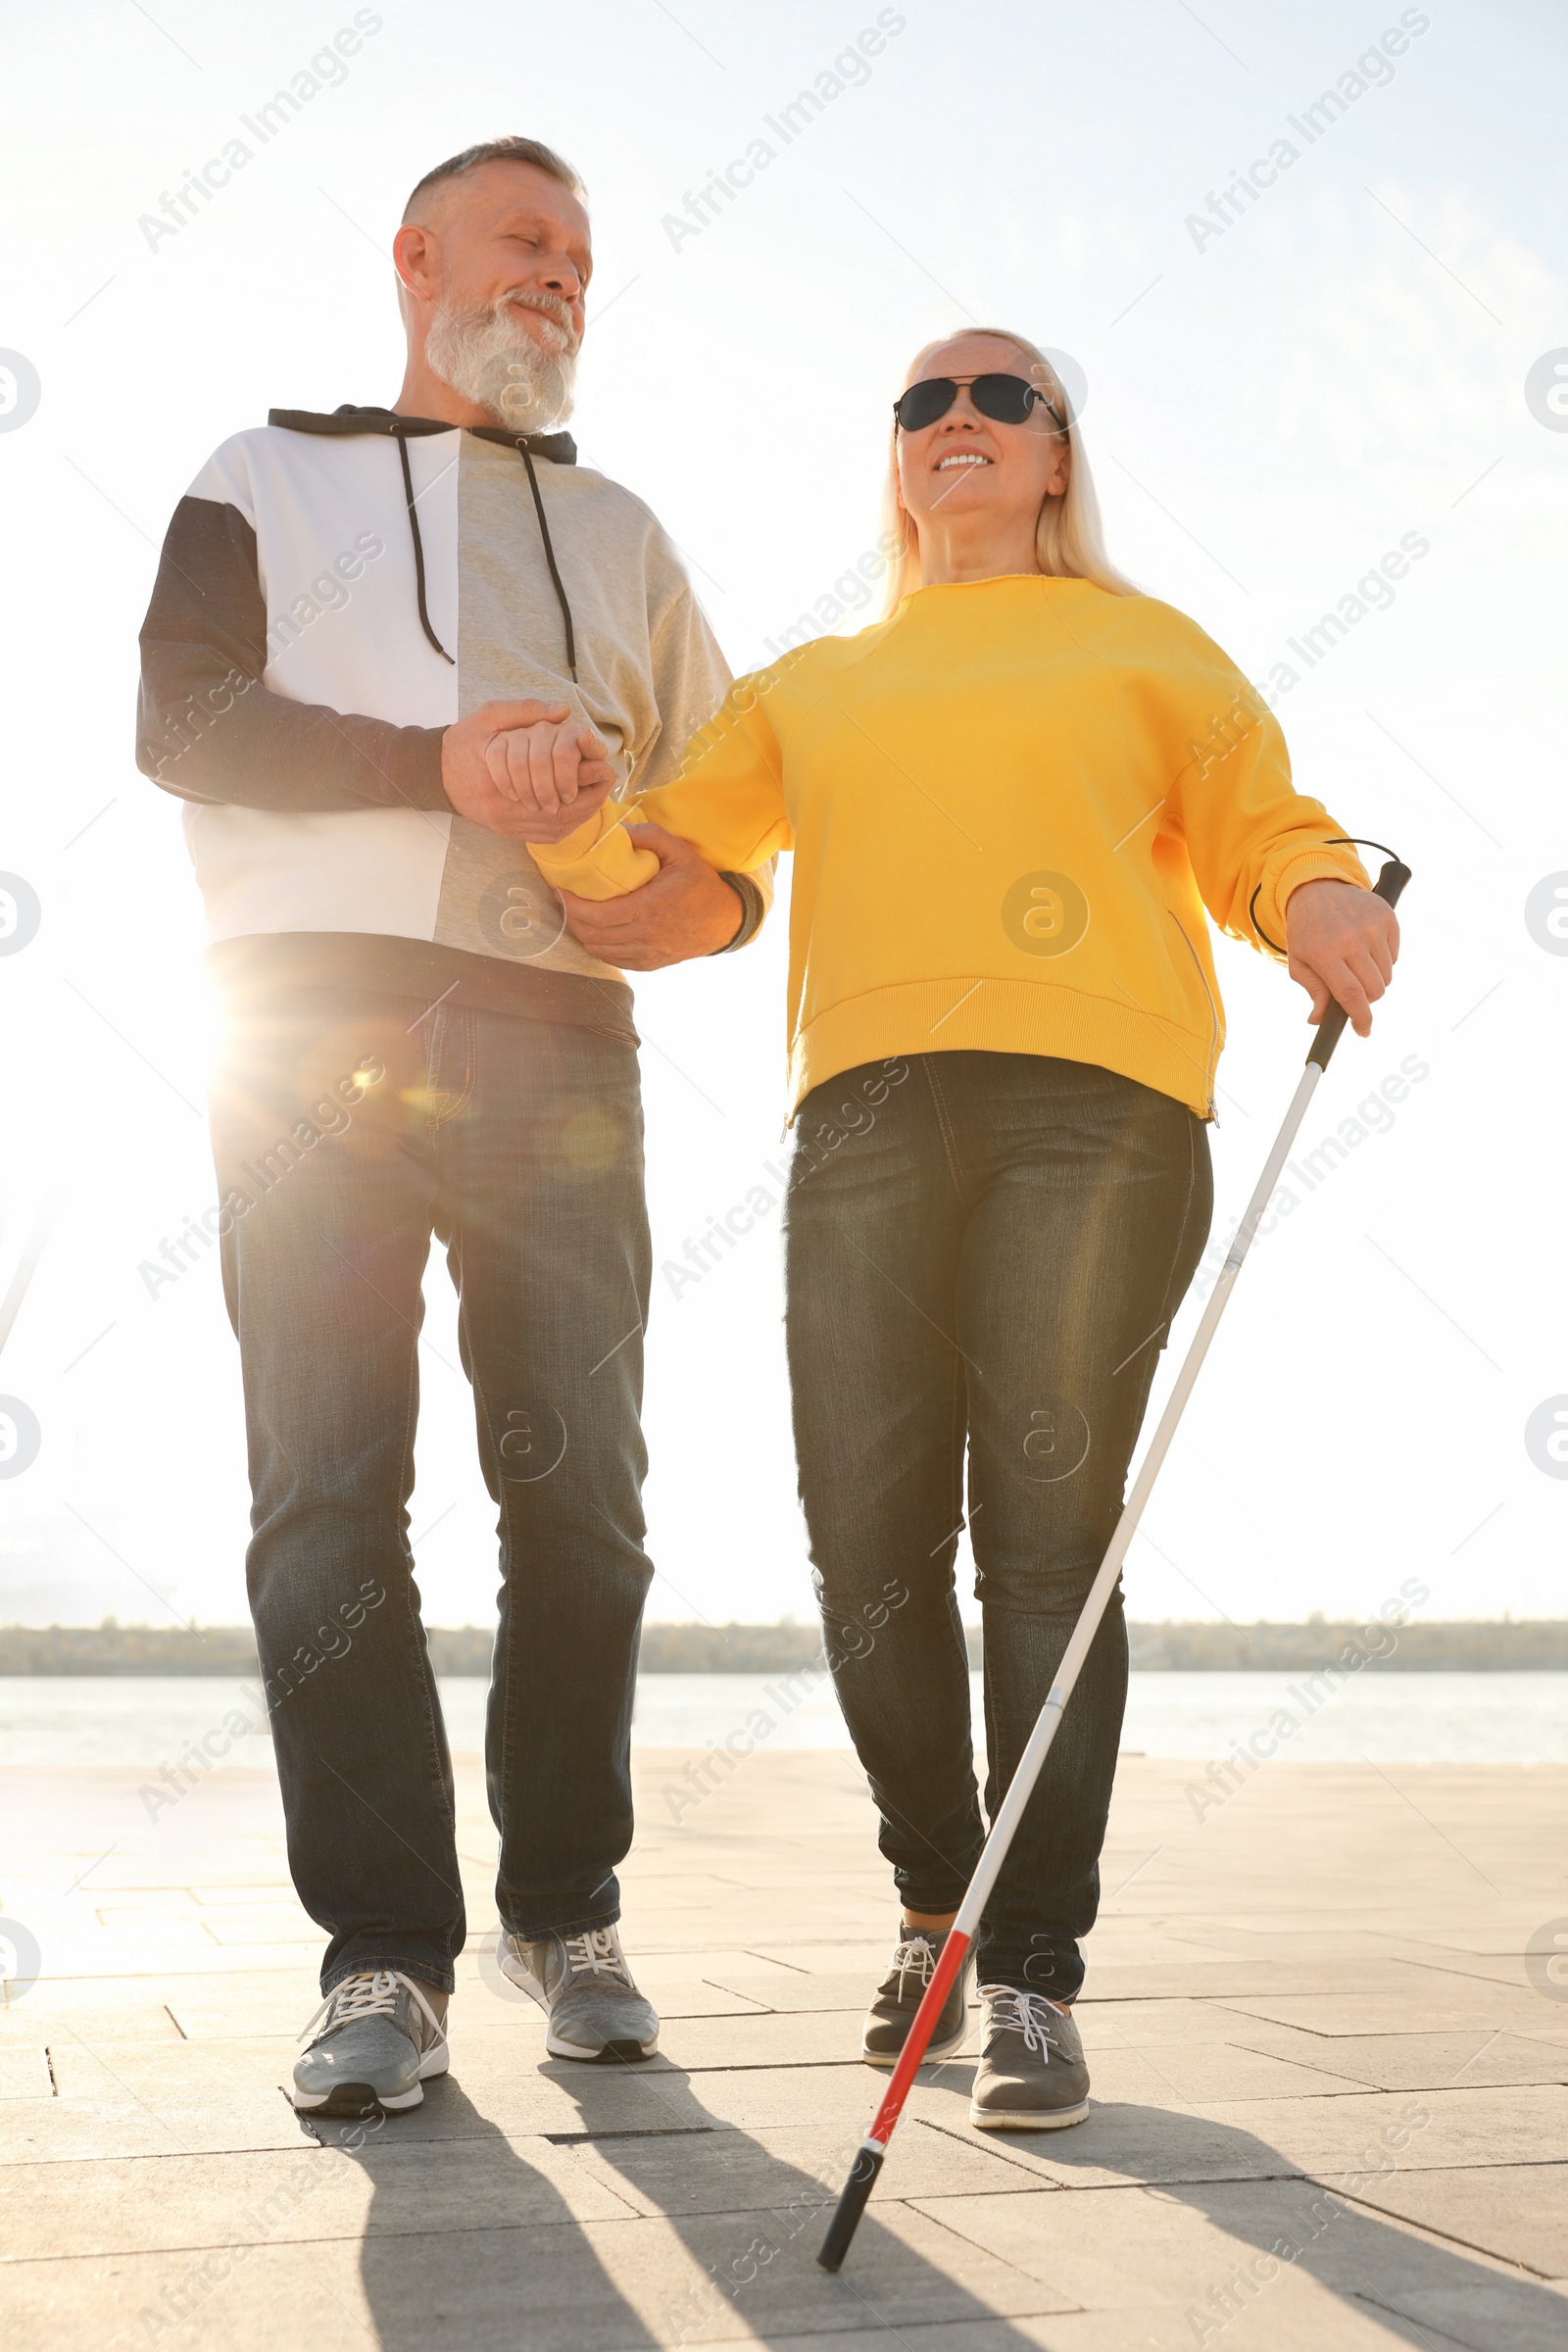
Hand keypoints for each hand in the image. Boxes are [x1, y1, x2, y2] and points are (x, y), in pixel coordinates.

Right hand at [441, 700, 613, 841]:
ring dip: (582, 812)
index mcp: (500, 774)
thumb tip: (563, 711)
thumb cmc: (464, 743)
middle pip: (561, 808)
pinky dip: (568, 824)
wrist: (435, 775)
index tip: (601, 761)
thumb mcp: (489, 716)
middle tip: (606, 779)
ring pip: (557, 826)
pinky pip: (546, 835)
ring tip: (598, 793)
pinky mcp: (508, 833)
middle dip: (589, 794)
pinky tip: (579, 809)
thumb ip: (525, 710)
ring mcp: (506, 824)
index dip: (582, 770)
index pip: (553, 777)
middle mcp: (503, 806)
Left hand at [558, 823, 743, 969]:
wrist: (725, 921)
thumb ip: (651, 835)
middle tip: (566, 900)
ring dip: (583, 933)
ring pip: (599, 950)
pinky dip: (600, 946)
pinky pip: (613, 959)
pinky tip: (599, 930)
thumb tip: (619, 829)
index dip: (572, 906)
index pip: (596, 916)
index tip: (562, 891)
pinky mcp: (649, 964)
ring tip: (578, 914)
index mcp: (648, 909)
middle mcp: (645, 936)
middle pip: (591, 935)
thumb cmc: (701, 884)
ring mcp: (647, 954)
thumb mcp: (681, 852)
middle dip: (572, 918)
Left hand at [1285, 877, 1398, 1037]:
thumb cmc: (1307, 932)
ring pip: (1386, 976)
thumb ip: (1313, 991)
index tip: (1363, 1031)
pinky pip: (1394, 957)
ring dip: (1374, 979)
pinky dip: (1383, 960)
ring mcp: (1372, 927)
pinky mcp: (1388, 917)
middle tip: (1352, 989)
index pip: (1351, 994)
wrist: (1319, 889)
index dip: (1360, 1018)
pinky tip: (1365, 947)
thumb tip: (1318, 1020)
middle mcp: (1351, 939)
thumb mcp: (1299, 962)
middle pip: (1374, 990)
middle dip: (1365, 998)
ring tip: (1356, 963)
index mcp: (1325, 952)